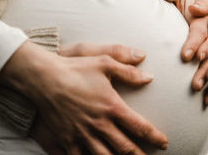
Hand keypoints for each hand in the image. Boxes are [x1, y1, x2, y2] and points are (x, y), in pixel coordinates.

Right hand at [0, 41, 168, 153]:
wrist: (43, 79)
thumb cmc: (75, 69)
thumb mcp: (104, 62)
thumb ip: (128, 71)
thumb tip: (149, 77)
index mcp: (112, 106)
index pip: (140, 127)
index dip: (154, 137)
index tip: (164, 143)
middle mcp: (100, 124)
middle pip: (126, 148)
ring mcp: (83, 135)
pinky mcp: (67, 141)